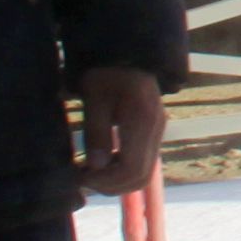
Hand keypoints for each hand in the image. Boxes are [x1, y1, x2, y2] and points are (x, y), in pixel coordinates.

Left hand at [77, 67, 166, 195]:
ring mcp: (158, 132)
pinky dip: (122, 171)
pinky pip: (142, 163)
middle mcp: (156, 129)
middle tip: (84, 179)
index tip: (82, 176)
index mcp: (143, 119)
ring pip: (143, 174)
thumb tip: (96, 166)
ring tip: (91, 172)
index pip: (131, 168)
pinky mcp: (153, 132)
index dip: (106, 180)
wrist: (125, 54)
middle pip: (140, 177)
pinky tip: (102, 163)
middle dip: (111, 186)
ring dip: (117, 181)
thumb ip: (96, 132)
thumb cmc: (105, 72)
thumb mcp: (94, 98)